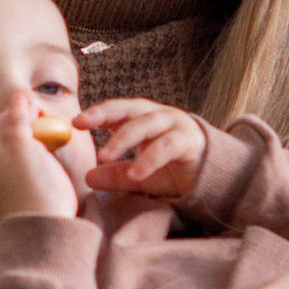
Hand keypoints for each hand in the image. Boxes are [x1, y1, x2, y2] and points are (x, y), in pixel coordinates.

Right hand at [0, 91, 81, 223]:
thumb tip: (31, 184)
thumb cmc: (40, 228)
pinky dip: (21, 108)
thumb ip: (18, 192)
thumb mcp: (21, 209)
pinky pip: (16, 119)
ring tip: (30, 105)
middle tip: (20, 113)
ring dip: (16, 112)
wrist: (42, 233)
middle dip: (2, 122)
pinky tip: (30, 102)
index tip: (9, 132)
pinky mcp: (15, 146)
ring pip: (2, 125)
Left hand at [77, 98, 207, 197]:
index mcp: (144, 119)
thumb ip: (116, 175)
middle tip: (83, 124)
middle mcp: (159, 116)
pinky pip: (166, 146)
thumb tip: (88, 178)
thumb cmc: (173, 170)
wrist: (213, 178)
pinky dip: (149, 159)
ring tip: (104, 156)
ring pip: (147, 125)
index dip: (97, 113)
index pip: (117, 110)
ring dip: (124, 138)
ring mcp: (176, 126)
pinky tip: (135, 172)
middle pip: (130, 110)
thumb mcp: (140, 175)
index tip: (75, 122)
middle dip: (105, 114)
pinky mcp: (190, 141)